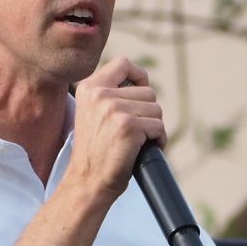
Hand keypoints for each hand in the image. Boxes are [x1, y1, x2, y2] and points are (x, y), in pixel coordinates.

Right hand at [67, 57, 165, 198]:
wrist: (87, 181)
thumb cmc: (95, 151)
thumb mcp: (93, 113)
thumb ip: (110, 94)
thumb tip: (141, 81)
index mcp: (89, 88)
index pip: (123, 64)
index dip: (139, 76)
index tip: (139, 93)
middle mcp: (100, 95)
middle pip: (148, 91)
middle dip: (148, 112)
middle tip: (134, 131)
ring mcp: (114, 109)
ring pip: (156, 109)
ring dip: (153, 127)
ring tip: (136, 141)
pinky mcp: (129, 127)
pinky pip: (159, 127)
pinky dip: (158, 140)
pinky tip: (142, 150)